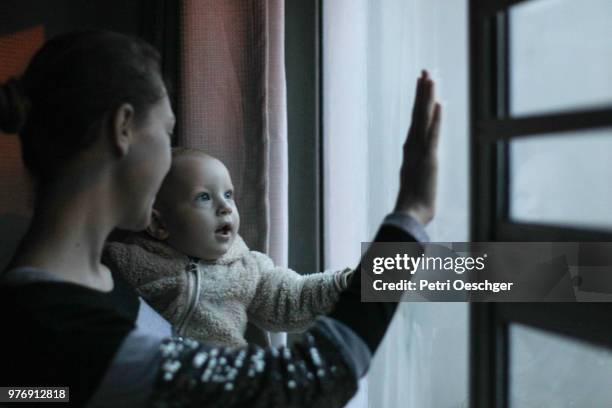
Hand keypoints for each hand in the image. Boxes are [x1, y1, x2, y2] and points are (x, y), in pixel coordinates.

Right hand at [394, 70, 441, 225]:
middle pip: (418, 114)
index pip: (416, 120)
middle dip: (422, 92)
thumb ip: (416, 169)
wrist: (411, 213)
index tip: (422, 84)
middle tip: (424, 71)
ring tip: (430, 78)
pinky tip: (439, 104)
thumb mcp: (416, 180)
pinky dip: (435, 119)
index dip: (419, 101)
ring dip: (427, 98)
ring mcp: (419, 151)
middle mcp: (413, 146)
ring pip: (423, 119)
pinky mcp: (428, 159)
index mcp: (411, 149)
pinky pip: (432, 135)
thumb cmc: (414, 201)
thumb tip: (417, 166)